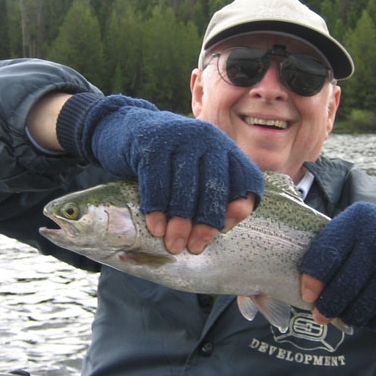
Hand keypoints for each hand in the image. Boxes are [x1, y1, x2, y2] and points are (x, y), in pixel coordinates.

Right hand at [57, 94, 263, 252]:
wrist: (129, 128)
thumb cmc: (170, 161)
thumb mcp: (198, 171)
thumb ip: (217, 195)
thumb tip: (226, 225)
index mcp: (226, 147)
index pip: (246, 178)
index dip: (239, 207)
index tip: (224, 230)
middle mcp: (208, 138)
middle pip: (215, 186)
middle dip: (206, 221)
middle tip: (194, 247)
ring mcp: (180, 137)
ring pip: (185, 186)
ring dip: (180, 221)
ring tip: (173, 244)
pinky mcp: (152, 142)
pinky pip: (157, 182)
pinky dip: (157, 208)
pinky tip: (156, 228)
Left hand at [300, 203, 375, 329]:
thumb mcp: (356, 228)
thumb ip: (332, 251)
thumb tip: (309, 292)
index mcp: (358, 221)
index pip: (328, 253)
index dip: (313, 280)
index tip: (307, 296)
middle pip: (346, 284)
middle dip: (329, 305)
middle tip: (321, 315)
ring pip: (365, 304)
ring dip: (349, 316)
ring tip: (343, 316)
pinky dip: (371, 320)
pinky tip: (366, 316)